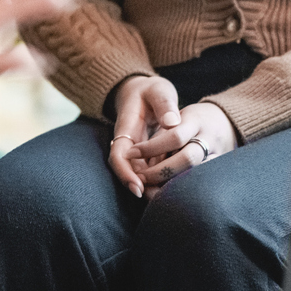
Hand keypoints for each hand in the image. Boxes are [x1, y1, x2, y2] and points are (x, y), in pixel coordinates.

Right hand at [106, 74, 179, 197]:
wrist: (142, 91)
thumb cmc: (151, 90)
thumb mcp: (159, 90)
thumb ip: (165, 104)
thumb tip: (172, 122)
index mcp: (126, 127)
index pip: (118, 155)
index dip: (125, 172)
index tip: (138, 186)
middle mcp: (127, 141)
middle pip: (126, 169)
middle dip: (137, 186)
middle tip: (155, 200)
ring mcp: (135, 148)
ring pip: (136, 172)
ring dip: (148, 185)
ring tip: (163, 199)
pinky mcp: (144, 153)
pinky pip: (146, 169)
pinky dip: (155, 178)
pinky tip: (169, 187)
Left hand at [132, 101, 237, 198]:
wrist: (227, 122)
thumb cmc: (193, 120)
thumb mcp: (177, 117)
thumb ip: (162, 137)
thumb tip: (140, 163)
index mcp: (196, 121)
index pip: (174, 136)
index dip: (150, 148)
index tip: (130, 154)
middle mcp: (209, 139)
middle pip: (186, 160)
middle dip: (159, 172)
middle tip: (140, 177)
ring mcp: (219, 156)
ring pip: (196, 175)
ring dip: (171, 185)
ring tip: (151, 189)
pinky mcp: (221, 170)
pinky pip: (202, 183)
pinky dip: (183, 189)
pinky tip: (167, 193)